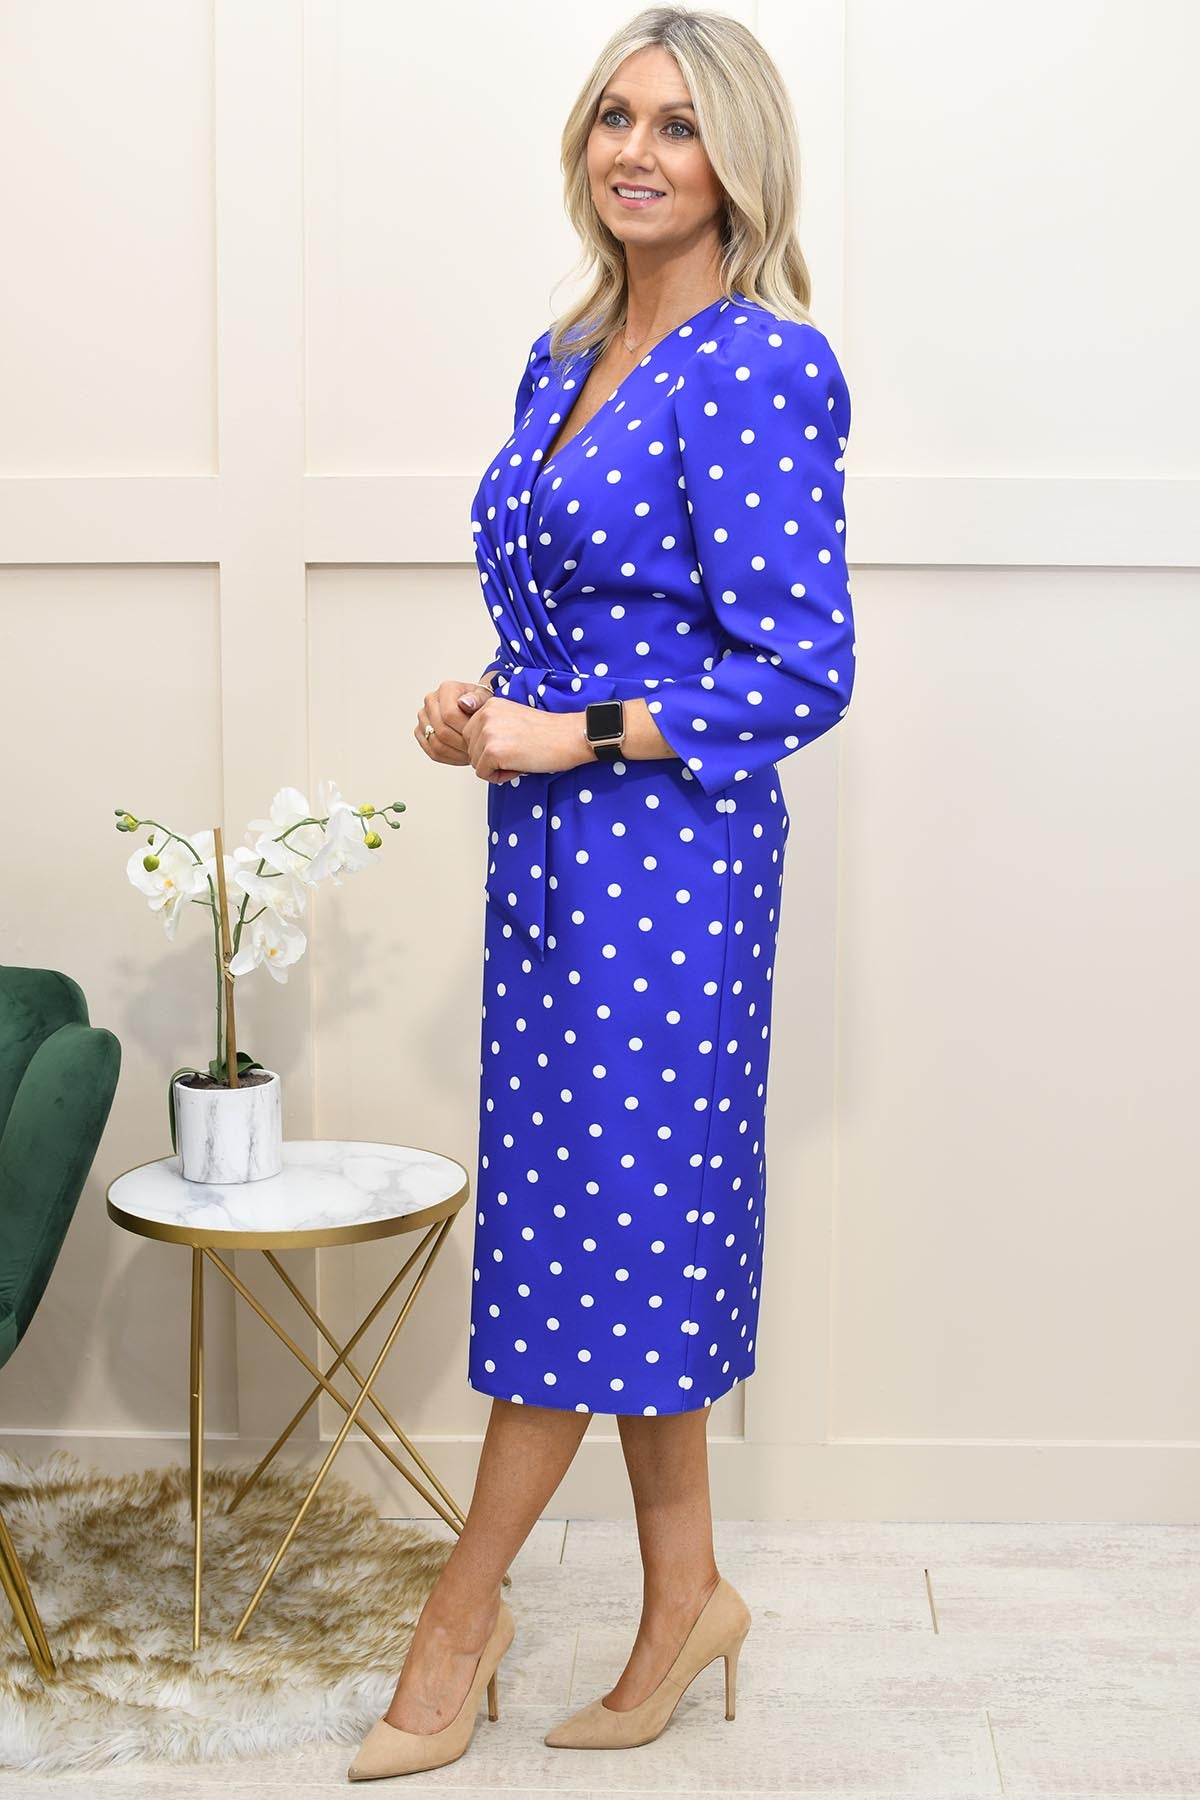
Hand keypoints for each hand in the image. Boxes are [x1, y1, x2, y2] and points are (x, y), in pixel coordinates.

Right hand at [415, 679, 493, 766]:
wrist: (473, 709)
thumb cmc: (479, 703)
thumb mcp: (485, 698)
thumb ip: (478, 699)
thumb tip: (465, 703)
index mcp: (446, 689)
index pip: (449, 715)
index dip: (465, 729)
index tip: (478, 735)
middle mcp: (431, 701)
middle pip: (442, 731)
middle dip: (461, 743)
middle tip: (476, 748)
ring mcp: (423, 717)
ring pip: (436, 744)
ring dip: (456, 753)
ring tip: (471, 753)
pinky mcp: (420, 732)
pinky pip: (432, 752)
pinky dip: (449, 758)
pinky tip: (462, 756)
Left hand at [460, 696, 590, 783]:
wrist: (569, 737)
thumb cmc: (548, 732)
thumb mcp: (512, 718)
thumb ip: (492, 726)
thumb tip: (476, 748)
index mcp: (489, 705)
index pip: (471, 735)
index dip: (490, 746)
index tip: (512, 744)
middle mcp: (485, 715)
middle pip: (470, 749)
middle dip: (489, 758)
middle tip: (516, 754)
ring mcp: (487, 733)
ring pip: (476, 763)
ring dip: (496, 767)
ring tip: (519, 759)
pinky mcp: (492, 751)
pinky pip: (484, 774)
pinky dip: (500, 777)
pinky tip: (519, 766)